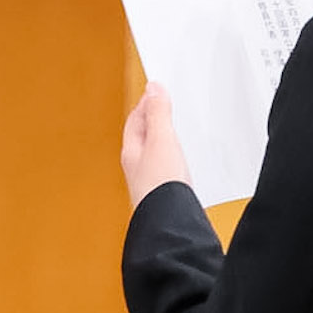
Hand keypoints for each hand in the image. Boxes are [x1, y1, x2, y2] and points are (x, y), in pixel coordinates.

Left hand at [121, 83, 192, 207]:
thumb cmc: (160, 185)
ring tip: (171, 126)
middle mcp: (137, 166)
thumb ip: (158, 115)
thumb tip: (152, 89)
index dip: (144, 103)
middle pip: (142, 136)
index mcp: (132, 151)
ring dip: (161, 137)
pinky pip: (164, 167)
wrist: (169, 223)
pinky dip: (171, 156)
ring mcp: (150, 180)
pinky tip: (180, 160)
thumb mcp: (161, 141)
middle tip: (161, 104)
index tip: (154, 90)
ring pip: (153, 152)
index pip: (135, 120)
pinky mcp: (163, 192)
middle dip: (151, 119)